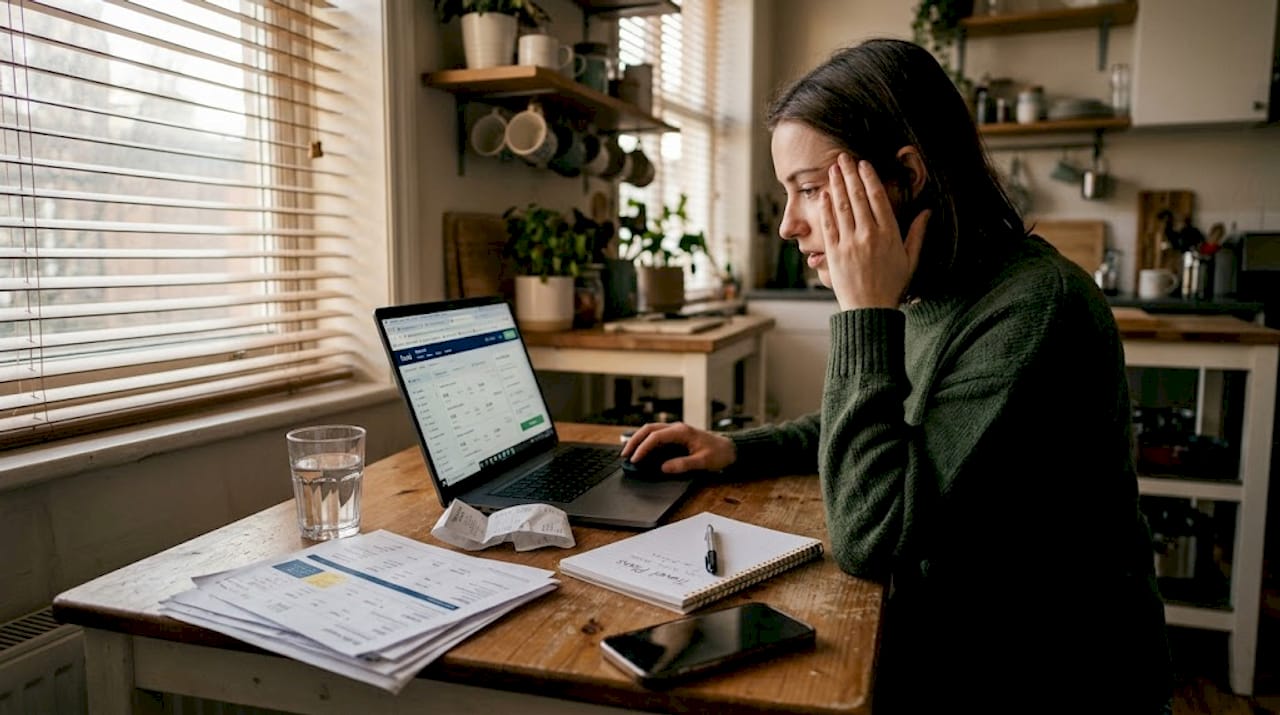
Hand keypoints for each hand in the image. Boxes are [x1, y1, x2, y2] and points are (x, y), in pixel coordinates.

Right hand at [620, 422, 735, 473]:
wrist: (729, 449)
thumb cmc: (719, 453)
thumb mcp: (703, 462)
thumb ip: (683, 464)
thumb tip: (664, 468)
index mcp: (682, 432)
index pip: (656, 436)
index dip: (643, 448)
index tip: (635, 459)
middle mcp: (677, 428)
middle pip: (649, 429)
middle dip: (634, 440)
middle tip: (624, 454)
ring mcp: (676, 431)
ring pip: (651, 430)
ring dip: (638, 439)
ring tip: (628, 452)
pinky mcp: (676, 437)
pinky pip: (656, 435)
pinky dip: (645, 441)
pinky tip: (640, 450)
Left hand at [821, 153, 929, 309]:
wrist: (870, 309)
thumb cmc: (892, 285)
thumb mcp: (911, 259)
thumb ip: (918, 234)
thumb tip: (928, 212)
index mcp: (889, 234)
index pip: (878, 198)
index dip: (869, 178)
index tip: (864, 164)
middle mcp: (869, 235)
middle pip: (857, 197)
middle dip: (850, 174)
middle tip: (844, 157)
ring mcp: (850, 243)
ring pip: (841, 207)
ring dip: (837, 185)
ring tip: (834, 168)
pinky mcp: (835, 253)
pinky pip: (829, 225)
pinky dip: (826, 208)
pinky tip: (825, 194)